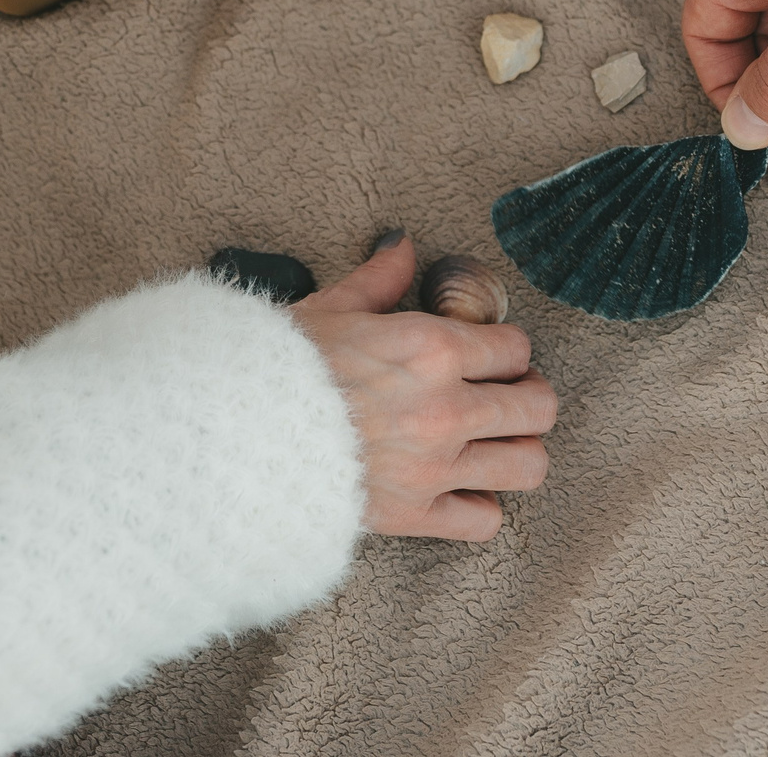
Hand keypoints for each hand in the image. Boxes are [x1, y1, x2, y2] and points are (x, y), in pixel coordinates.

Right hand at [289, 236, 557, 539]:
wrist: (229, 437)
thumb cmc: (273, 367)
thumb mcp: (328, 309)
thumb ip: (377, 280)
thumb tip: (403, 246)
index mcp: (430, 348)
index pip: (516, 349)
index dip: (508, 350)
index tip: (491, 355)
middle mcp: (446, 408)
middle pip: (539, 408)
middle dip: (529, 398)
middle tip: (505, 398)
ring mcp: (434, 467)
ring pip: (529, 466)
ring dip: (518, 452)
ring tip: (494, 444)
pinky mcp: (413, 516)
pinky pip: (484, 522)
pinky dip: (480, 507)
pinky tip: (459, 490)